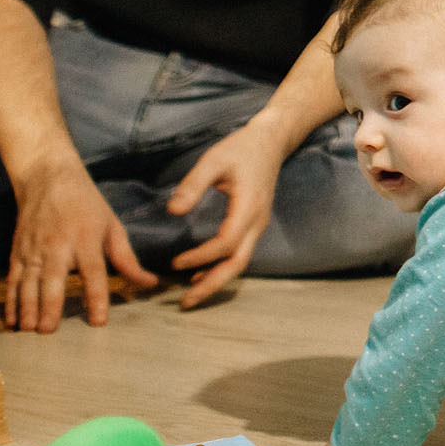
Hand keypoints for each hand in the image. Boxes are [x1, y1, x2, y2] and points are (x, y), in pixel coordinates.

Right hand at [3, 161, 156, 332]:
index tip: (98, 321)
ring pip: (28, 282)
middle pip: (52, 280)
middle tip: (49, 331)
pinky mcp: (18, 251)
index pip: (94, 272)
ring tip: (29, 330)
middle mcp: (58, 245)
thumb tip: (149, 284)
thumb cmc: (86, 204)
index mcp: (86, 239)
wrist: (47, 177)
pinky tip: (13, 320)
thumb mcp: (111, 227)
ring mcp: (34, 248)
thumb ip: (127, 260)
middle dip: (49, 306)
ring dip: (27, 308)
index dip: (96, 297)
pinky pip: (13, 279)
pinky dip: (11, 301)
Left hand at [164, 120, 289, 308]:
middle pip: (238, 263)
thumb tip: (173, 211)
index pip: (226, 243)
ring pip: (240, 262)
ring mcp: (258, 225)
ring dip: (216, 280)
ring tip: (191, 295)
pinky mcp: (253, 224)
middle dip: (212, 285)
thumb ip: (193, 185)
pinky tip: (201, 274)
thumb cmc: (241, 149)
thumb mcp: (214, 159)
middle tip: (185, 302)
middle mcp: (257, 222)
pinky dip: (221, 268)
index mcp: (248, 207)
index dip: (201, 256)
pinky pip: (239, 253)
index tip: (175, 262)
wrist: (271, 142)